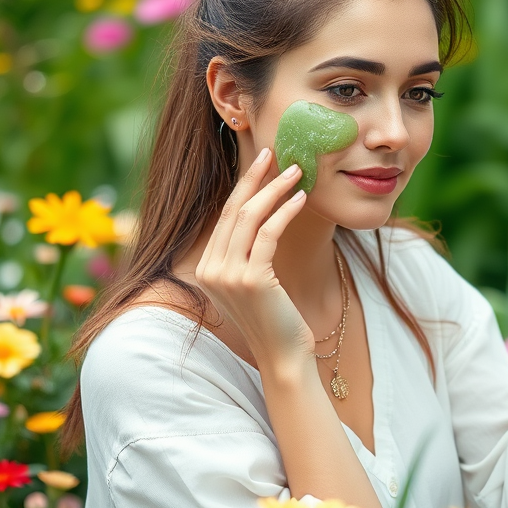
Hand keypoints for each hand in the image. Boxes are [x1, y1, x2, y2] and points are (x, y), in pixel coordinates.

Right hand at [194, 147, 311, 366]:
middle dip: (255, 177)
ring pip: (249, 216)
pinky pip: (268, 233)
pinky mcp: (251, 279)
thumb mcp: (253, 284)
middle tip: (273, 152)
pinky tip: (301, 198)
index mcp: (206, 268)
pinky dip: (285, 211)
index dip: (244, 186)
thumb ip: (246, 257)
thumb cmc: (276, 319)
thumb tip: (261, 218)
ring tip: (297, 171)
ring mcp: (227, 275)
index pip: (225, 216)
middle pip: (233, 209)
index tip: (262, 164)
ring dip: (275, 188)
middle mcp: (210, 269)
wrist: (283, 356)